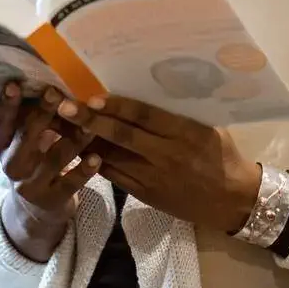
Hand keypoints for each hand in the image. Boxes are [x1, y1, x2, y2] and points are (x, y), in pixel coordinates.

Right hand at [0, 84, 101, 261]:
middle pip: (26, 137)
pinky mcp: (52, 200)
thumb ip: (29, 118)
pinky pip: (70, 183)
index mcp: (3, 145)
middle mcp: (12, 165)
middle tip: (55, 93)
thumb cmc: (32, 162)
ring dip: (72, 138)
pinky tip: (97, 157)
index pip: (2, 121)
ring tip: (89, 122)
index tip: (14, 84)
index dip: (7, 103)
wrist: (35, 212)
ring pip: (54, 158)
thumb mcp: (21, 143)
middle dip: (41, 114)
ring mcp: (31, 185)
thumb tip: (46, 78)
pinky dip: (84, 169)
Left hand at [59, 95, 261, 235]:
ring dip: (82, 142)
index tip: (91, 96)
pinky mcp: (145, 194)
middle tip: (63, 107)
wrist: (232, 201)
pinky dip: (92, 163)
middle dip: (90, 122)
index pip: (145, 117)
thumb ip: (178, 113)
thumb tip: (149, 86)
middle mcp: (166, 156)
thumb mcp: (209, 128)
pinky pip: (113, 176)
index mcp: (185, 134)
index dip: (117, 107)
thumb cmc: (222, 155)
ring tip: (56, 128)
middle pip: (122, 137)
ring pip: (111, 158)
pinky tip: (73, 150)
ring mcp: (153, 178)